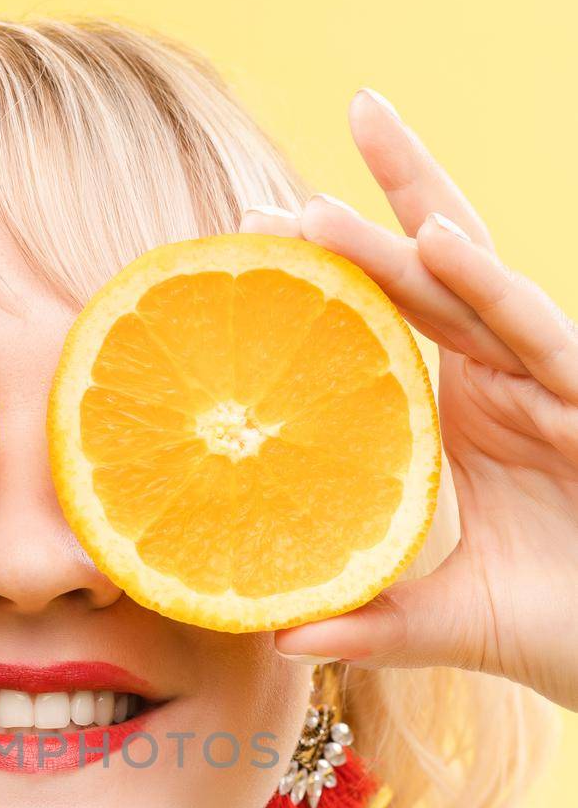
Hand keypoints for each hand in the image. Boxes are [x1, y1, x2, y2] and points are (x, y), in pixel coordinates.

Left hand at [241, 89, 577, 712]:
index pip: (397, 310)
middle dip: (376, 206)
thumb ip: (369, 621)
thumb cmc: (555, 624)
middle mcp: (505, 379)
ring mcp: (549, 383)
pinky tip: (436, 242)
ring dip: (400, 238)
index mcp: (464, 408)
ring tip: (317, 209)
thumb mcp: (442, 622)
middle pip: (438, 266)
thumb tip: (278, 637)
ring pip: (474, 287)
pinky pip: (537, 333)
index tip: (259, 228)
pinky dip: (489, 288)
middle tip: (291, 170)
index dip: (341, 264)